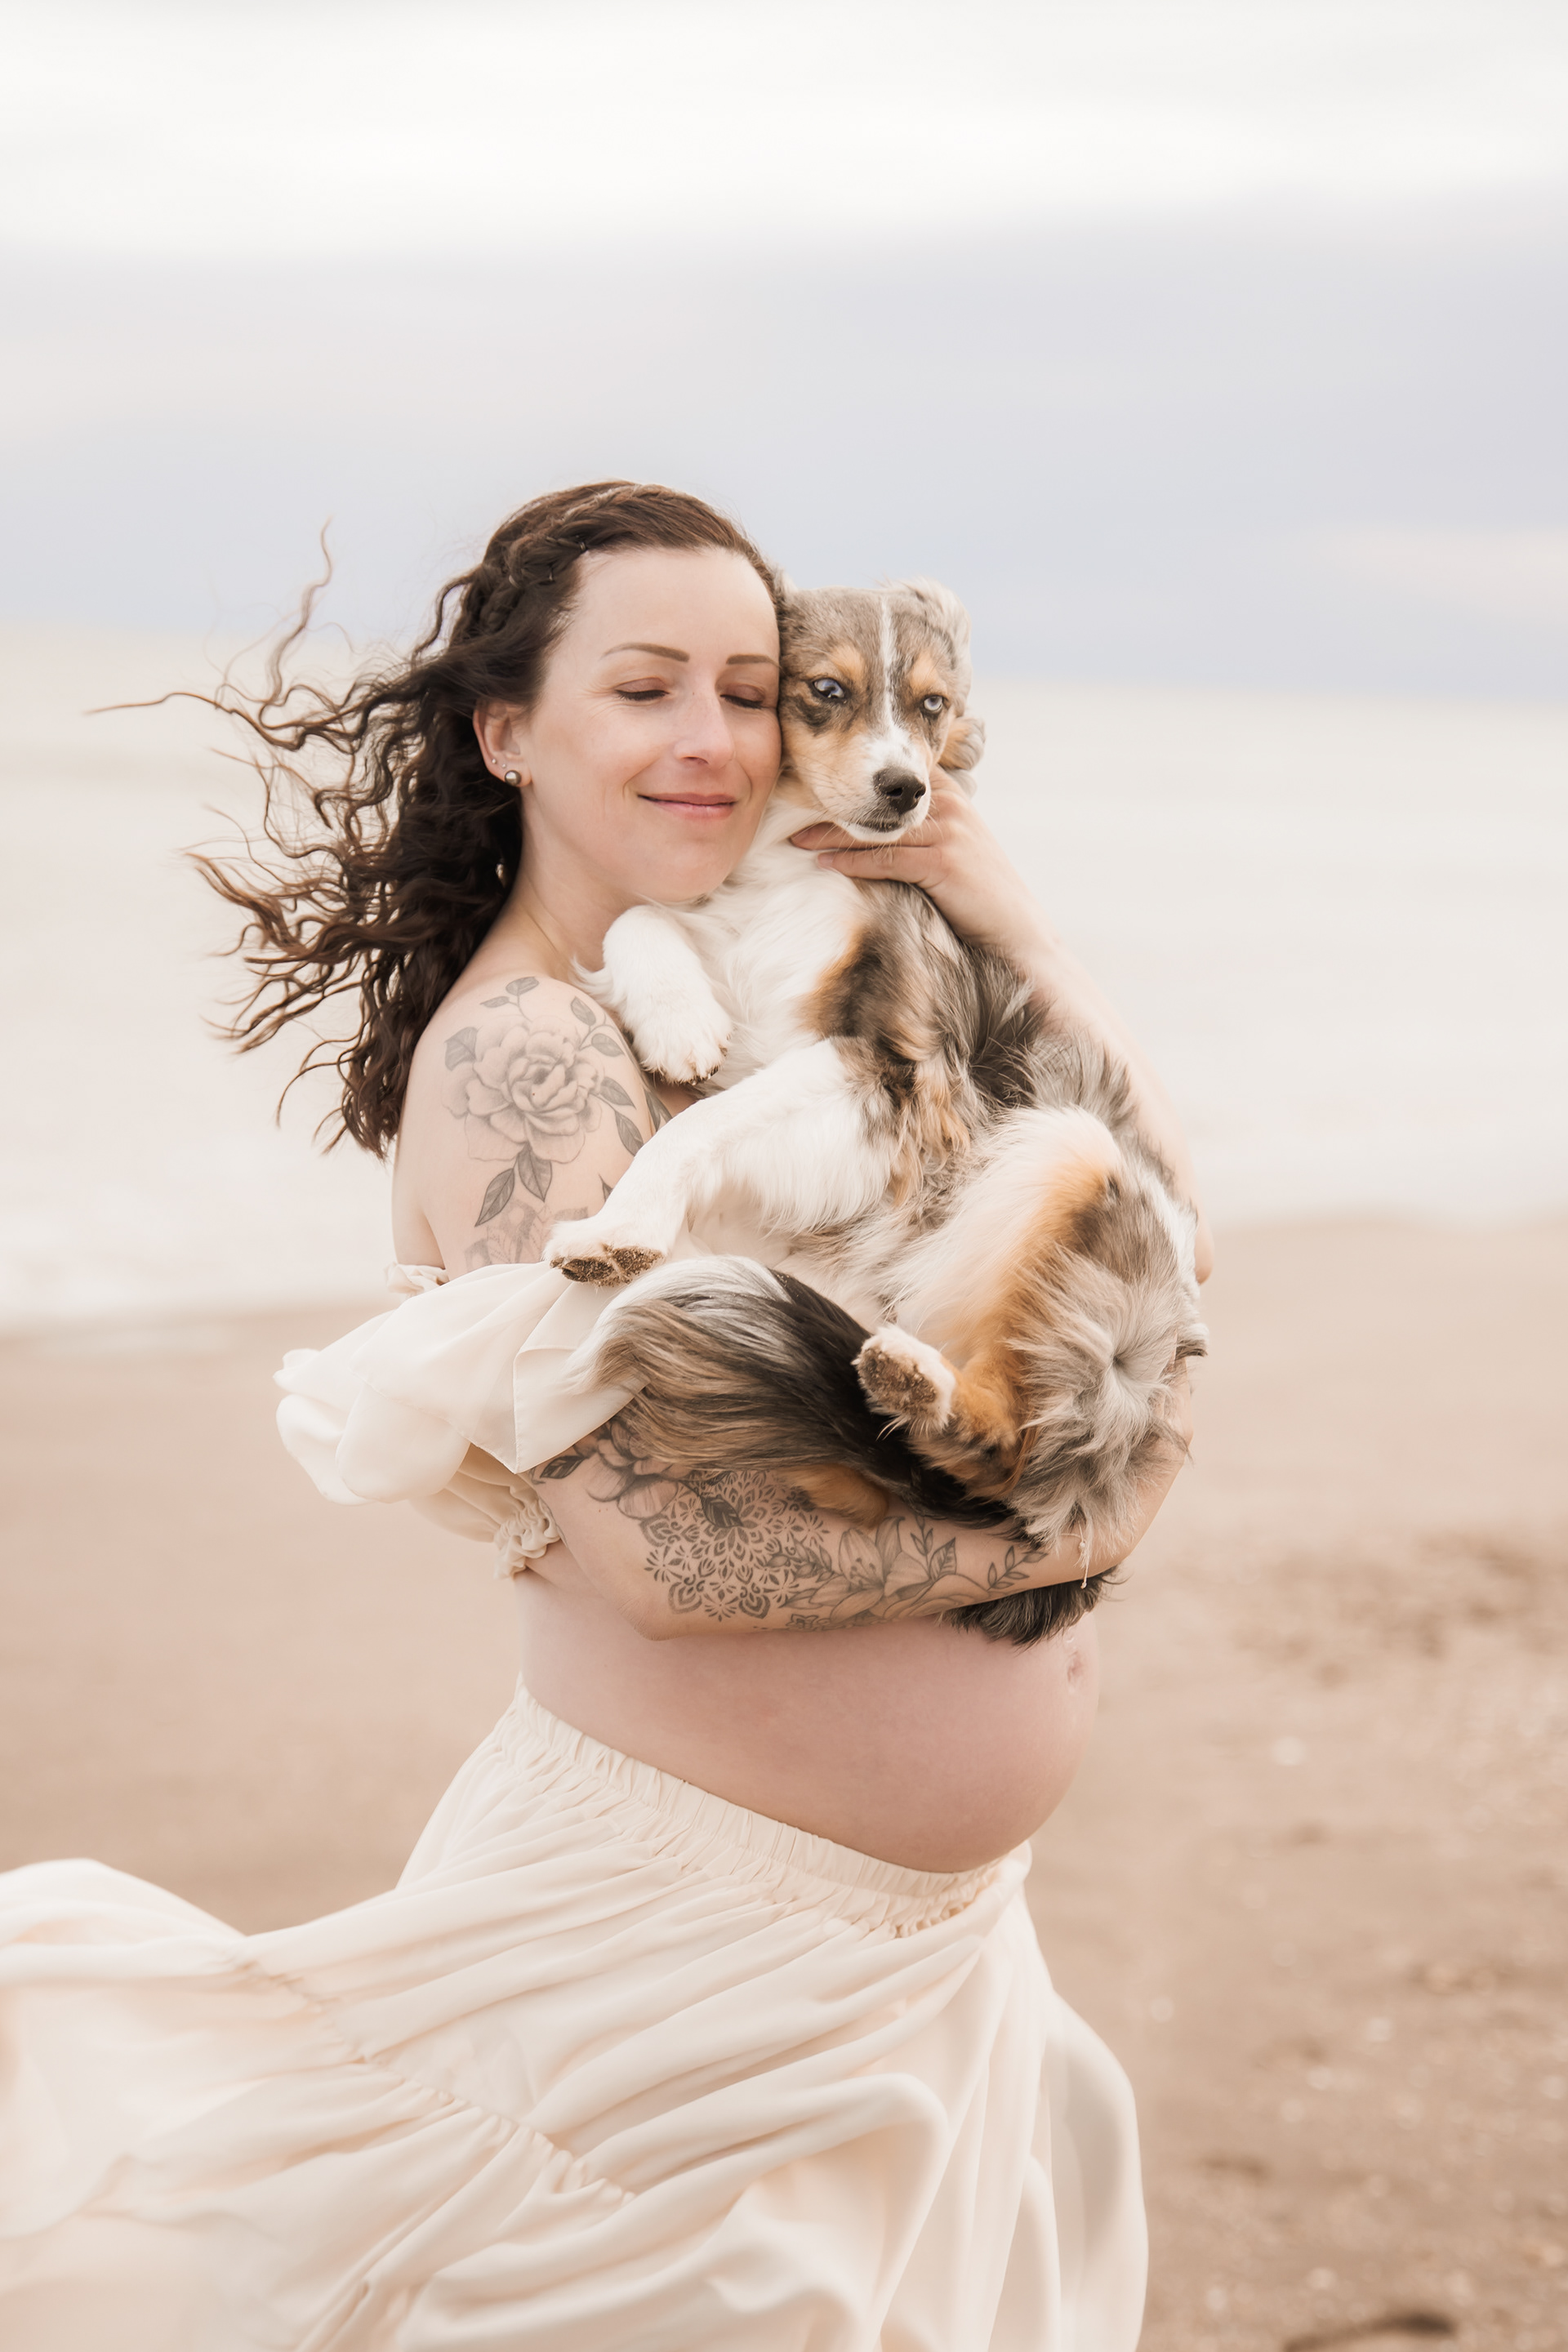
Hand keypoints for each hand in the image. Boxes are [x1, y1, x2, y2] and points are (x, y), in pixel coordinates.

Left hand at [790, 779, 1051, 966]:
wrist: (1017, 931)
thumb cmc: (978, 894)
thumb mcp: (952, 849)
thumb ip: (920, 831)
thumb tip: (872, 829)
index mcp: (948, 797)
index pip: (893, 780)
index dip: (855, 783)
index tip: (813, 787)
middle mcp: (950, 806)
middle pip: (880, 801)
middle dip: (834, 805)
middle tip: (792, 812)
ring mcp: (949, 832)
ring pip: (878, 828)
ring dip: (833, 834)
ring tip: (797, 839)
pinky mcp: (944, 862)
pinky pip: (887, 858)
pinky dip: (853, 862)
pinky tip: (826, 864)